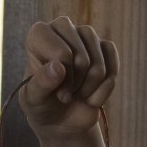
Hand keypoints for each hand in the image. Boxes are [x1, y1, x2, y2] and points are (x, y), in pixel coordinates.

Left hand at [19, 17, 118, 136]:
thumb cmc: (41, 104)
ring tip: (76, 95)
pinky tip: (91, 96)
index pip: (62, 53)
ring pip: (98, 65)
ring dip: (88, 89)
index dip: (62, 79)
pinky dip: (103, 90)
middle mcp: (63, 27)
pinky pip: (113, 69)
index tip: (54, 90)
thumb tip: (58, 67)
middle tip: (64, 96)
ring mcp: (86, 35)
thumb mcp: (33, 99)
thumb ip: (41, 83)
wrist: (60, 118)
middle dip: (75, 85)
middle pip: (81, 59)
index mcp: (39, 34)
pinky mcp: (105, 48)